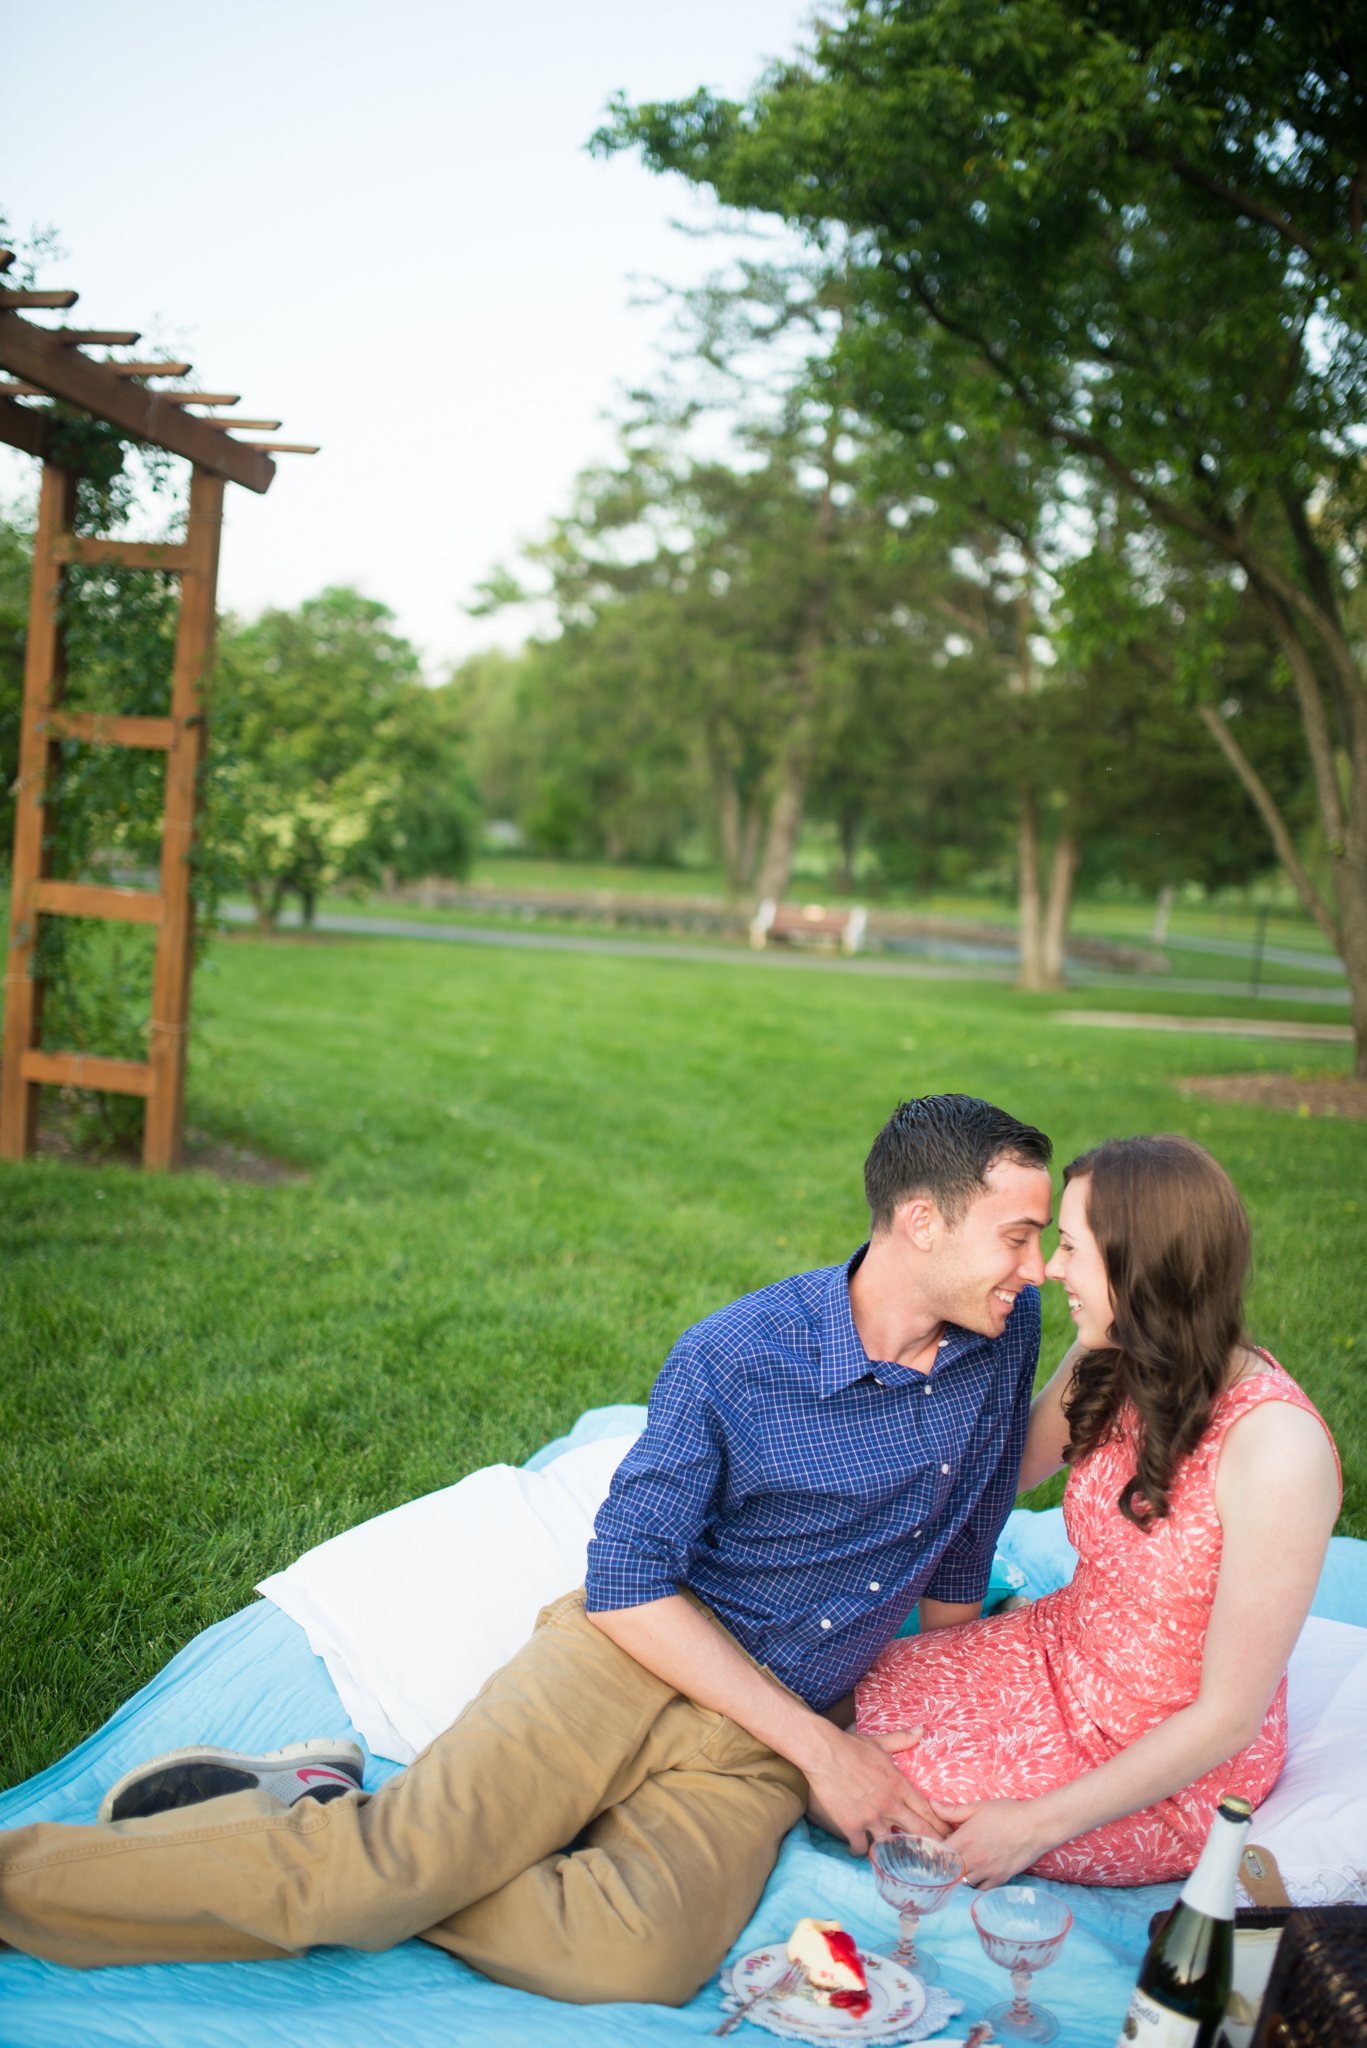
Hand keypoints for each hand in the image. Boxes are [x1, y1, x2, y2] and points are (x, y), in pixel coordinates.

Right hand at [802, 1724, 948, 1854]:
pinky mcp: (851, 1825)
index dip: (940, 1826)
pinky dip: (861, 1851)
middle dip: (930, 1847)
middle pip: (918, 1832)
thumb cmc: (851, 1746)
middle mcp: (889, 1804)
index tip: (947, 1837)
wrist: (822, 1752)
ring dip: (892, 1852)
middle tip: (935, 1859)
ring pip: (890, 1845)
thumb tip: (921, 1730)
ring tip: (896, 1860)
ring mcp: (870, 1817)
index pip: (927, 1811)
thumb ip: (902, 1740)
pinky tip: (859, 1849)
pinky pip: (862, 1848)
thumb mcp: (880, 1743)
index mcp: (899, 1785)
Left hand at [930, 1796, 1052, 1888]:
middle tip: (946, 1860)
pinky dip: (975, 1884)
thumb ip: (952, 1811)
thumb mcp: (977, 1807)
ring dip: (960, 1876)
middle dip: (944, 1866)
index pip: (938, 1854)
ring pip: (963, 1882)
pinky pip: (980, 1889)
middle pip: (948, 1872)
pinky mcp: (999, 1879)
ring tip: (962, 1866)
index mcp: (964, 1840)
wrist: (1035, 1826)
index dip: (933, 1853)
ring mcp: (986, 1871)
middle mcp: (973, 1859)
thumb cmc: (1006, 1813)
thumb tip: (931, 1805)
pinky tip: (977, 1874)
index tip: (934, 1850)